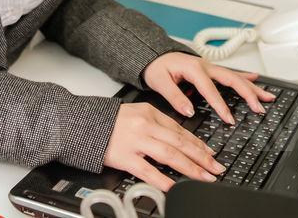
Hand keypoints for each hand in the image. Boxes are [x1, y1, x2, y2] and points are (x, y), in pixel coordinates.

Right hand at [103, 102, 225, 191]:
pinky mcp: (125, 157)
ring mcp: (136, 141)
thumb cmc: (108, 121)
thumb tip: (179, 138)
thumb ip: (156, 124)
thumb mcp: (136, 113)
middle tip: (216, 168)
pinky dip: (163, 179)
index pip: (180, 130)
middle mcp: (145, 125)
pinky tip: (175, 186)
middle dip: (202, 157)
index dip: (199, 143)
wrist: (82, 124)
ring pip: (170, 155)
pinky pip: (148, 170)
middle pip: (180, 142)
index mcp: (150, 112)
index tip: (211, 154)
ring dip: (191, 168)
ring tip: (204, 177)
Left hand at [142, 52, 275, 124]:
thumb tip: (188, 111)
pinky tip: (256, 79)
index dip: (221, 105)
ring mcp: (210, 67)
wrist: (155, 54)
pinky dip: (245, 76)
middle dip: (248, 94)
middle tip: (259, 107)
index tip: (229, 119)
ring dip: (252, 87)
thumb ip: (174, 96)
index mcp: (194, 69)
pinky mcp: (210, 69)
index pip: (210, 89)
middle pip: (232, 80)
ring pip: (236, 76)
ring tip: (267, 96)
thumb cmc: (157, 67)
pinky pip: (231, 73)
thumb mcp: (159, 82)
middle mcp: (205, 66)